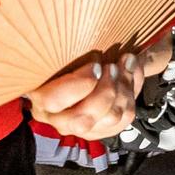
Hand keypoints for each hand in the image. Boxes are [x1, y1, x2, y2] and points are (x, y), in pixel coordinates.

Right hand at [25, 54, 145, 140]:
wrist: (94, 60)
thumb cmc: (72, 54)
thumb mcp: (63, 49)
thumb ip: (68, 50)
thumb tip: (82, 44)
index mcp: (40, 97)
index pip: (53, 100)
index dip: (79, 83)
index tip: (96, 64)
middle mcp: (57, 119)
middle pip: (83, 119)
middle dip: (106, 90)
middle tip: (113, 66)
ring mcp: (82, 128)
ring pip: (110, 118)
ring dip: (124, 87)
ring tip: (125, 63)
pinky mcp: (103, 130)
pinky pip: (125, 118)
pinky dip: (133, 91)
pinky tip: (131, 72)